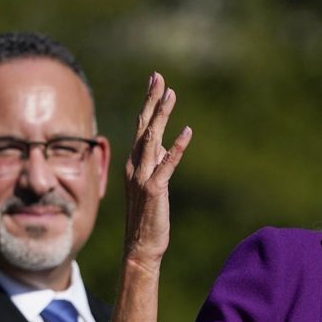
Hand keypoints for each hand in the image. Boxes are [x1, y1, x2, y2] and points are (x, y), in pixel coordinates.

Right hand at [124, 72, 192, 268]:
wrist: (141, 246)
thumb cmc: (148, 216)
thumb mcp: (151, 182)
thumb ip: (156, 161)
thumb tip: (164, 142)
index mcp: (134, 162)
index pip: (141, 125)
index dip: (149, 102)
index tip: (156, 80)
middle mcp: (135, 165)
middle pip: (144, 126)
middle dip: (152, 100)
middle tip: (159, 76)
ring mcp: (142, 177)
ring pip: (152, 139)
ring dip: (161, 116)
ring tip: (171, 94)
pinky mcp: (154, 190)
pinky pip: (167, 165)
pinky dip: (177, 148)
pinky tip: (187, 132)